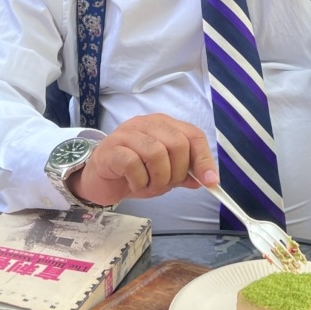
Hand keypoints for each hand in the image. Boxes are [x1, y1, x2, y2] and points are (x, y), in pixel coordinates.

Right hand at [68, 113, 218, 205]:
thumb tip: (208, 179)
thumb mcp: (165, 174)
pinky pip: (133, 164)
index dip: (204, 159)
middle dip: (177, 173)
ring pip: (156, 153)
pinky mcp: (111, 149)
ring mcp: (128, 133)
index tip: (210, 182)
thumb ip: (185, 174)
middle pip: (177, 144)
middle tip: (165, 185)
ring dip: (157, 178)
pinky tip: (133, 183)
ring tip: (148, 185)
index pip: (193, 135)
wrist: (100, 179)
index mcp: (165, 125)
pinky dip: (138, 181)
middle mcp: (147, 124)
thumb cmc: (134, 173)